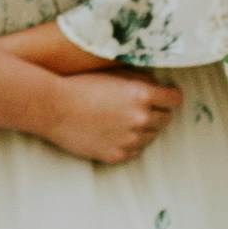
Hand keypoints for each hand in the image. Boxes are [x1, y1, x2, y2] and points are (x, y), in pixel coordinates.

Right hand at [30, 67, 180, 169]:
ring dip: (144, 128)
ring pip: (151, 136)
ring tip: (126, 119)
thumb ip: (140, 79)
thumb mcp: (113, 72)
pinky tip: (117, 132)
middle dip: (158, 111)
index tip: (167, 95)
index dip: (171, 96)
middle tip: (144, 106)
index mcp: (142, 95)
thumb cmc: (80, 84)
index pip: (175, 99)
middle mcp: (140, 119)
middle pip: (165, 119)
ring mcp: (129, 140)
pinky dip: (131, 142)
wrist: (52, 107)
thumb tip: (157, 84)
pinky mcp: (116, 155)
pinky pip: (135, 150)